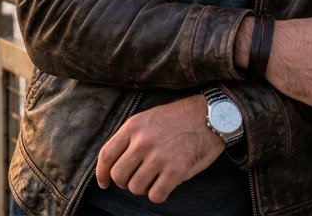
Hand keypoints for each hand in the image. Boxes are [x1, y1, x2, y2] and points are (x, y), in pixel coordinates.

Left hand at [95, 95, 224, 203]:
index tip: (104, 183)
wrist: (210, 116)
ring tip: (154, 179)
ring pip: (135, 188)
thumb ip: (131, 137)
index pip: (106, 155)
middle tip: (137, 179)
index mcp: (133, 127)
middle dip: (125, 182)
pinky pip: (155, 195)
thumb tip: (114, 163)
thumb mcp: (148, 118)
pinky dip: (158, 194)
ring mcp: (159, 157)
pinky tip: (165, 185)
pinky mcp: (176, 171)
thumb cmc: (179, 118)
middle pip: (118, 175)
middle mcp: (143, 142)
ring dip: (143, 188)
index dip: (101, 173)